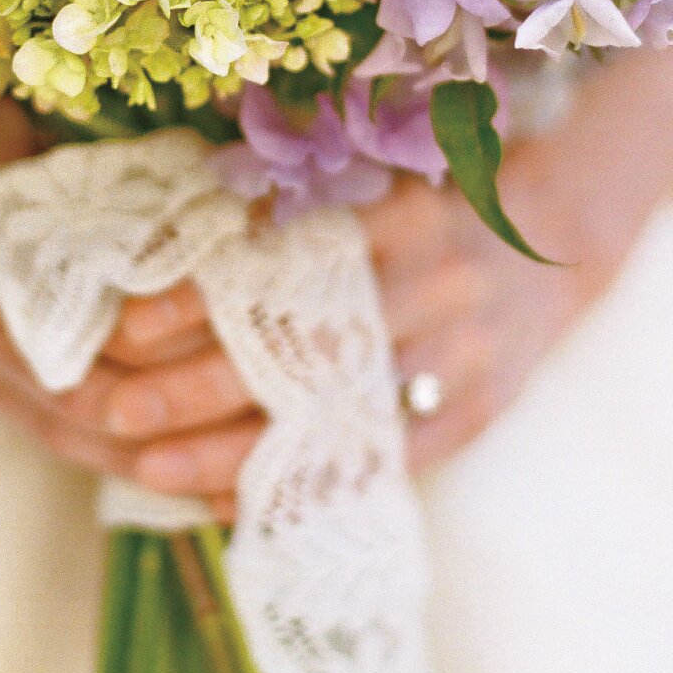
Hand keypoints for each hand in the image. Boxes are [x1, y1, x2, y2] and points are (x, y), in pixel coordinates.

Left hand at [0, 0, 672, 509]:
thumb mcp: (383, 169)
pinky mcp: (466, 418)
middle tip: (113, 404)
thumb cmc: (442, 197)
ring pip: (328, 421)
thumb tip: (180, 209)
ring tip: (144, 468)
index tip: (128, 322)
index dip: (204, 302)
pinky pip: (372, 465)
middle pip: (300, 354)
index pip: (286, 271)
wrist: (559, 247)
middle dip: (199, 386)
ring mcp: (457, 365)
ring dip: (233, 451)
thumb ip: (299, 195)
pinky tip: (228, 502)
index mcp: (405, 221)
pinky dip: (301, 486)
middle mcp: (435, 294)